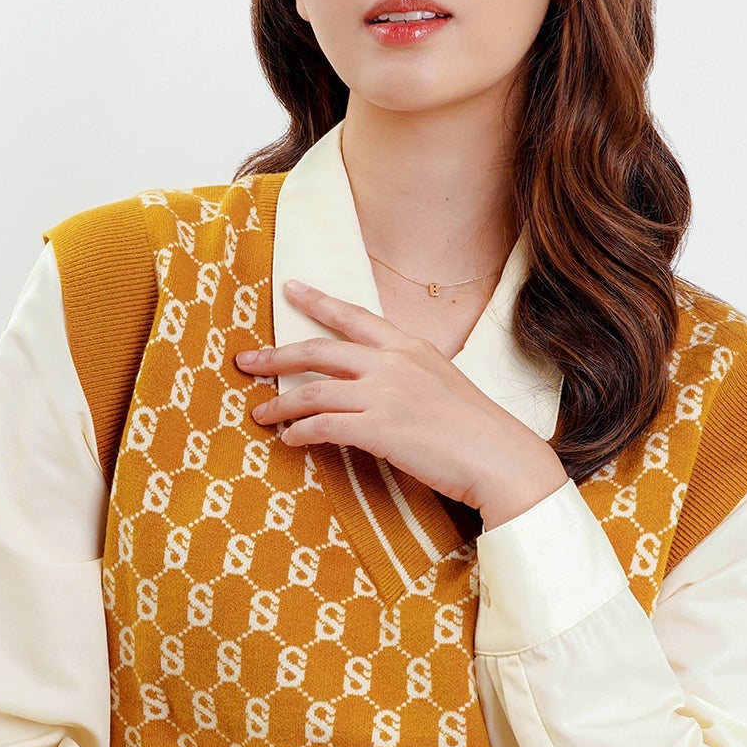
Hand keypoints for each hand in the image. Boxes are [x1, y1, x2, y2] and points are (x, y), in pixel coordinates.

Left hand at [235, 280, 567, 521]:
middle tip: (246, 360)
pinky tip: (290, 439)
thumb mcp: (442, 384)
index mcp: (410, 347)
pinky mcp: (379, 430)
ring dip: (280, 403)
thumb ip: (407, 376)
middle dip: (276, 355)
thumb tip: (374, 386)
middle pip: (319, 350)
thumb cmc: (477, 429)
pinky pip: (324, 426)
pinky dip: (301, 431)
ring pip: (313, 390)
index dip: (318, 302)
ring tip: (260, 413)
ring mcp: (385, 395)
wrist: (500, 458)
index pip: (354, 316)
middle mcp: (393, 363)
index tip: (290, 289)